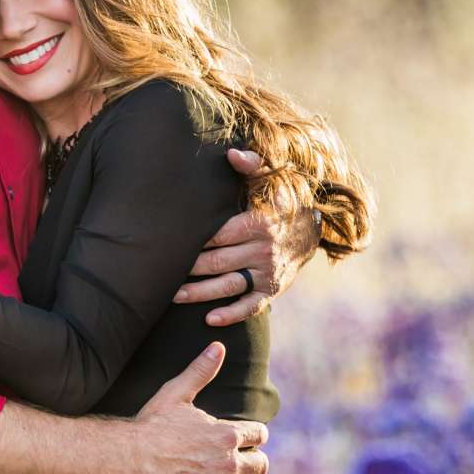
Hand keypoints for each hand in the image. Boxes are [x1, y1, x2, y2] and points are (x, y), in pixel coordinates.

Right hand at [129, 342, 268, 473]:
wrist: (132, 460)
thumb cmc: (152, 426)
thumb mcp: (176, 394)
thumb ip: (200, 371)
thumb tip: (217, 346)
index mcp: (226, 434)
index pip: (259, 434)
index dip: (256, 436)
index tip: (251, 439)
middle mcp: (230, 461)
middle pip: (261, 464)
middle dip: (256, 463)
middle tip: (249, 465)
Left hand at [174, 147, 321, 325]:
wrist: (312, 228)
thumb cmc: (281, 201)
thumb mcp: (272, 180)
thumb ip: (252, 165)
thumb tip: (231, 153)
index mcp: (259, 223)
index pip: (219, 234)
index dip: (195, 241)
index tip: (170, 242)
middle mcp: (264, 250)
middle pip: (218, 262)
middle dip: (189, 269)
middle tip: (161, 272)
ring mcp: (268, 273)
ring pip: (229, 286)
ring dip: (200, 294)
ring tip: (173, 297)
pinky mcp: (273, 290)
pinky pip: (251, 307)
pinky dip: (232, 314)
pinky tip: (210, 319)